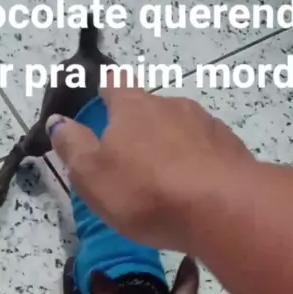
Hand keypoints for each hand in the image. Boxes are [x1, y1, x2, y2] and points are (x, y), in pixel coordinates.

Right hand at [46, 85, 253, 251]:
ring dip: (174, 147)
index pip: (115, 84)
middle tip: (134, 160)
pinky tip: (199, 190)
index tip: (103, 100)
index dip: (107, 91)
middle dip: (143, 128)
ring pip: (184, 130)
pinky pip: (209, 152)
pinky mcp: (233, 150)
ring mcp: (208, 126)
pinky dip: (201, 165)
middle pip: (153, 109)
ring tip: (168, 180)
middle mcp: (173, 106)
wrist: (223, 209)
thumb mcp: (93, 176)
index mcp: (134, 107)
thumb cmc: (147, 192)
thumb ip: (73, 147)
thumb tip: (59, 122)